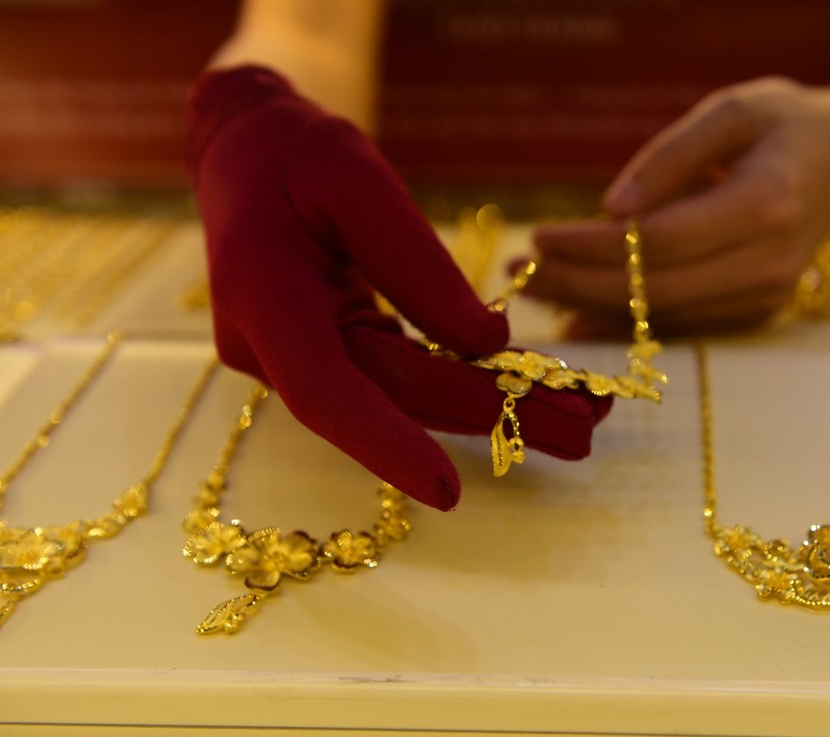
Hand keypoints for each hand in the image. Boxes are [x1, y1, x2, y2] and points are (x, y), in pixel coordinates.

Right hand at [187, 67, 611, 509]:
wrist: (246, 151)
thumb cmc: (295, 152)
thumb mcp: (357, 180)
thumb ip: (416, 265)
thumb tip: (487, 345)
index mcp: (265, 299)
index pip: (323, 391)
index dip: (383, 444)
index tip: (447, 492)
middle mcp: (274, 349)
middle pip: (392, 398)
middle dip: (491, 416)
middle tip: (582, 433)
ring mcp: (300, 360)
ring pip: (406, 394)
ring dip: (495, 405)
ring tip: (582, 411)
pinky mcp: (332, 356)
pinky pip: (403, 377)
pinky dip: (470, 380)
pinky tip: (537, 386)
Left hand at [524, 77, 829, 335]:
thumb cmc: (784, 124)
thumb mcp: (732, 109)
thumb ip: (671, 155)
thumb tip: (610, 208)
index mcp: (769, 202)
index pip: (662, 240)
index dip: (594, 246)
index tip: (536, 238)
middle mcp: (770, 261)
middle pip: (655, 289)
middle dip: (578, 285)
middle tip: (517, 275)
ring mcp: (767, 294)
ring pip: (663, 315)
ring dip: (593, 307)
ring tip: (535, 289)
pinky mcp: (758, 311)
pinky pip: (681, 322)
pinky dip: (627, 319)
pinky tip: (578, 309)